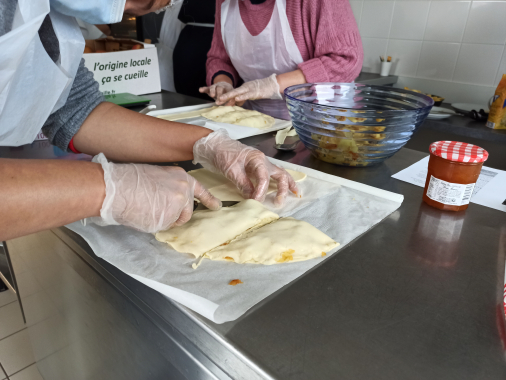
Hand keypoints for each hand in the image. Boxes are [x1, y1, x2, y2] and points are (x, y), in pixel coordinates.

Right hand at [90, 153, 220, 232]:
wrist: (116, 187)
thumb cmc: (127, 182)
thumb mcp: (155, 177)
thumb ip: (169, 188)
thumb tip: (169, 201)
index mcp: (180, 176)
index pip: (200, 189)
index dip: (209, 200)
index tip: (216, 206)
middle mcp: (184, 188)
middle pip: (188, 210)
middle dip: (176, 215)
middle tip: (158, 211)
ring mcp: (180, 202)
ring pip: (177, 220)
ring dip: (165, 219)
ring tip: (148, 208)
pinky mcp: (172, 215)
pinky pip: (166, 226)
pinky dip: (156, 224)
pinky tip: (145, 213)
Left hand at [193, 130, 298, 206]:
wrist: (216, 145)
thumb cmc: (223, 154)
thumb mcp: (231, 170)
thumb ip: (243, 184)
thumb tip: (252, 198)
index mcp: (257, 159)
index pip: (264, 178)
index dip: (261, 191)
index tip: (256, 201)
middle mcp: (263, 161)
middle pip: (279, 175)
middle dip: (282, 189)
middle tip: (278, 202)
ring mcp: (262, 164)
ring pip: (280, 174)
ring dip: (288, 185)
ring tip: (295, 195)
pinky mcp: (259, 168)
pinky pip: (274, 175)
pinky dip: (282, 182)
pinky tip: (288, 189)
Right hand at [199, 82, 237, 105]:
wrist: (224, 86)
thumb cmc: (229, 94)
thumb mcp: (233, 97)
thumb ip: (235, 102)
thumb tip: (234, 106)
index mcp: (229, 88)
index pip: (229, 92)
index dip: (227, 97)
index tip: (227, 103)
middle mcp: (222, 86)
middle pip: (221, 88)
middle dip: (219, 95)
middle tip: (218, 102)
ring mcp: (215, 86)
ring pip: (213, 87)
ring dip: (212, 91)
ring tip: (212, 96)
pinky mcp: (209, 88)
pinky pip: (206, 88)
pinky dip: (204, 89)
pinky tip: (200, 90)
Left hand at [217, 74, 281, 104]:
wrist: (272, 84)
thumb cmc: (262, 89)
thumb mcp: (251, 93)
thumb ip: (244, 97)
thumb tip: (238, 102)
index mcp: (243, 88)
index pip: (233, 93)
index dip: (225, 97)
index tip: (217, 101)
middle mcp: (244, 87)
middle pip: (232, 92)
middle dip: (224, 97)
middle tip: (216, 101)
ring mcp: (249, 89)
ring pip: (237, 93)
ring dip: (229, 96)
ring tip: (221, 99)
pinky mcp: (255, 92)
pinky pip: (247, 94)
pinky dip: (241, 97)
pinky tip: (236, 99)